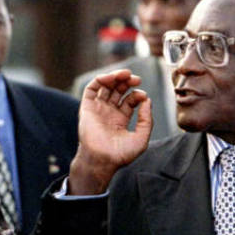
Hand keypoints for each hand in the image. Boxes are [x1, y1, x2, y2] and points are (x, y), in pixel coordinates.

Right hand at [68, 69, 151, 194]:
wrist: (102, 161)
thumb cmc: (120, 155)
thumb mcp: (142, 138)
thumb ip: (147, 120)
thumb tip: (147, 100)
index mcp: (121, 119)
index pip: (130, 99)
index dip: (137, 94)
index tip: (143, 96)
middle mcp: (109, 112)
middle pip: (118, 90)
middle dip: (127, 82)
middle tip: (136, 79)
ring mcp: (98, 109)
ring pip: (106, 86)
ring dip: (115, 77)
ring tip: (126, 74)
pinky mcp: (87, 107)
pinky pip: (92, 88)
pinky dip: (100, 79)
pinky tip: (111, 77)